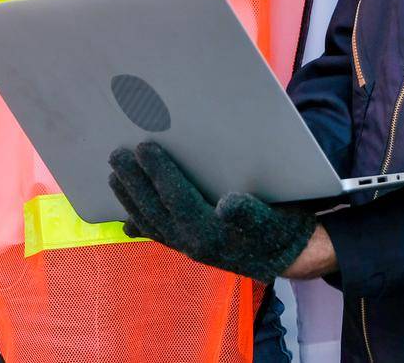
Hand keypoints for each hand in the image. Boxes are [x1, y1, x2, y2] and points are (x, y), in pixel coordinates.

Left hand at [108, 141, 316, 283]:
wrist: (289, 255)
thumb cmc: (281, 227)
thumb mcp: (272, 217)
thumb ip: (249, 212)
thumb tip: (228, 203)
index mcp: (210, 232)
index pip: (176, 196)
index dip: (158, 171)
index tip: (143, 147)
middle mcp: (193, 243)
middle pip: (155, 208)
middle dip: (134, 181)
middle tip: (116, 154)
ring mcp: (189, 247)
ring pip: (151, 222)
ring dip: (131, 199)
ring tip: (114, 177)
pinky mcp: (191, 248)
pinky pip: (159, 236)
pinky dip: (141, 227)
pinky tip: (127, 223)